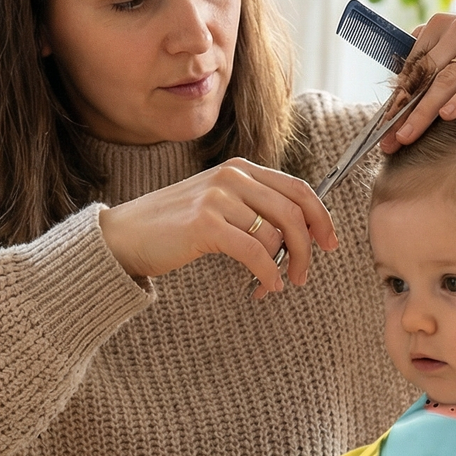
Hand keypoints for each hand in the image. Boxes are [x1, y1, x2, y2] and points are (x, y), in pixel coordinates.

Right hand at [96, 158, 336, 298]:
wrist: (125, 236)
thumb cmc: (173, 227)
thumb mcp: (218, 205)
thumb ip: (253, 208)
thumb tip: (297, 234)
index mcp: (240, 169)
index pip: (298, 188)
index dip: (321, 216)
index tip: (330, 242)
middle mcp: (232, 177)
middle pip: (294, 213)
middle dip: (307, 248)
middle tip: (304, 274)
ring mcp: (218, 197)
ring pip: (276, 235)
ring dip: (283, 266)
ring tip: (273, 283)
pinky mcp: (206, 223)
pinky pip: (255, 252)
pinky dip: (268, 273)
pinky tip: (266, 286)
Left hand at [381, 12, 455, 151]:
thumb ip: (433, 52)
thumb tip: (400, 76)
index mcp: (441, 24)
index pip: (411, 66)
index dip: (396, 98)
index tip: (382, 127)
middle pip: (424, 76)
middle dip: (404, 111)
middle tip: (389, 140)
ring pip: (447, 80)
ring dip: (424, 111)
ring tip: (408, 136)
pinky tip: (448, 115)